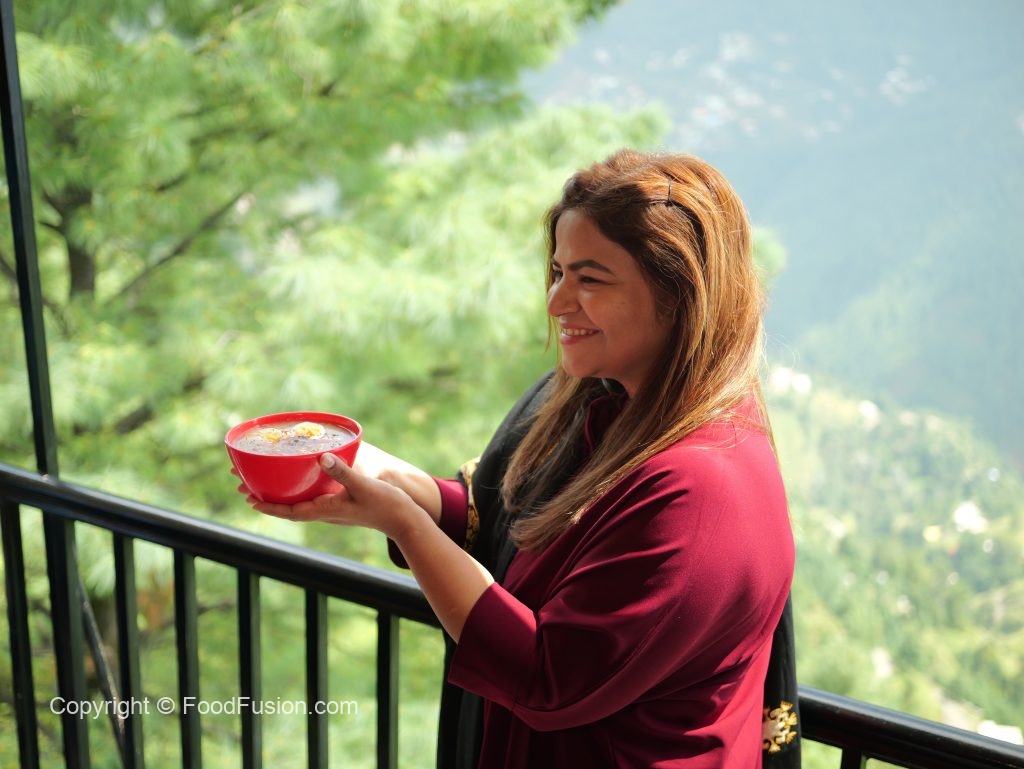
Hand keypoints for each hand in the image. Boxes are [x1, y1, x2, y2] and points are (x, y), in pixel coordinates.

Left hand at [244, 453, 428, 539]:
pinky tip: (296, 478)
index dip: (267, 506)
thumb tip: (322, 457)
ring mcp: (331, 509)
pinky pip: (310, 497)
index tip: (249, 498)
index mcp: (325, 510)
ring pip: (297, 502)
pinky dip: (297, 489)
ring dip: (278, 493)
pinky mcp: (338, 503)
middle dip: (265, 496)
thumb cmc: (384, 504)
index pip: (289, 512)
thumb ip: (342, 472)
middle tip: (243, 484)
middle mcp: (324, 511)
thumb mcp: (362, 486)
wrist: (402, 518)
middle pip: (287, 506)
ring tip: (260, 481)